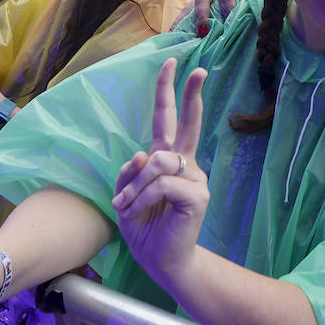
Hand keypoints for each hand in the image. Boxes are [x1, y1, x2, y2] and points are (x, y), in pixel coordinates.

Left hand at [112, 58, 208, 286]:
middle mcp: (184, 163)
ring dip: (135, 184)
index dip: (168, 92)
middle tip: (199, 69)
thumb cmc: (145, 227)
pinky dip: (142, 197)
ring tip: (126, 205)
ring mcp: (194, 178)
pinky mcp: (196, 195)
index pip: (169, 120)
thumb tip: (143, 153)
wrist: (162, 261)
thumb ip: (130, 173)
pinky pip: (162, 184)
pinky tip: (137, 212)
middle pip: (188, 122)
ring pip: (158, 162)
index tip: (171, 64)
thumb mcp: (125, 197)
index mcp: (167, 160)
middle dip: (191, 94)